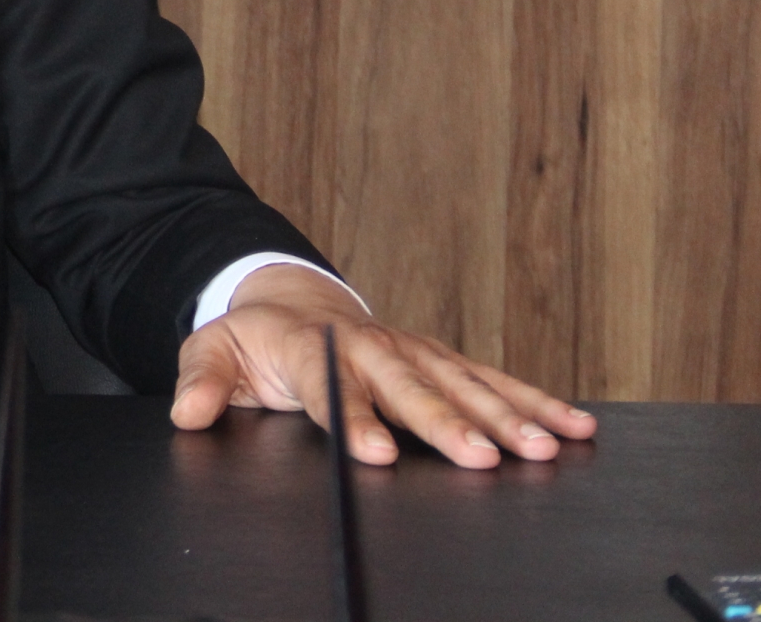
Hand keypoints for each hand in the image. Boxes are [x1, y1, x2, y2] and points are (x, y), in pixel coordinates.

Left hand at [169, 265, 596, 469]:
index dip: (354, 419)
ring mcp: (410, 349)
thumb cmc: (254, 339)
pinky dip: (534, 401)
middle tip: (482, 459)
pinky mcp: (439, 358)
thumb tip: (187, 412)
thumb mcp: (211, 351)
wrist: (290, 300)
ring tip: (545, 448)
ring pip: (463, 382)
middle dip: (448, 423)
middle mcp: (370, 345)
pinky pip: (491, 379)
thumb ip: (201, 381)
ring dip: (506, 414)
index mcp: (311, 346)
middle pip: (411, 387)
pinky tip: (574, 426)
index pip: (332, 386)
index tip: (377, 454)